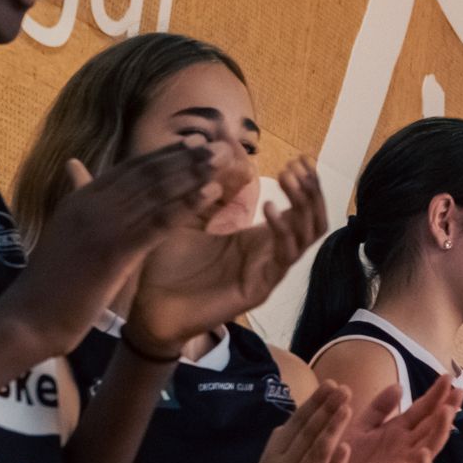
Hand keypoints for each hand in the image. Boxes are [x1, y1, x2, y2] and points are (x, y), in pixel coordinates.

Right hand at [0, 143, 236, 357]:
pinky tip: (210, 193)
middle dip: (185, 157)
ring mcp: (101, 226)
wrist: (31, 317)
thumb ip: (78, 199)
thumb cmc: (51, 282)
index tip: (193, 143)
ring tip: (222, 159)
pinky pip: (157, 222)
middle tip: (220, 145)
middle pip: (147, 173)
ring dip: (192, 173)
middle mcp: (91, 204)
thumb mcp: (64, 230)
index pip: (129, 168)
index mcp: (80, 199)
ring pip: (155, 192)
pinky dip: (186, 205)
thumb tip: (76, 166)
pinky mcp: (113, 251)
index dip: (164, 154)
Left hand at [126, 158, 325, 356]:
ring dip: (303, 205)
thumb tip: (230, 155)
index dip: (305, 185)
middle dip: (310, 191)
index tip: (299, 159)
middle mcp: (268, 255)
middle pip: (312, 221)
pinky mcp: (258, 290)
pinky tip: (271, 208)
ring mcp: (266, 273)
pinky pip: (284, 258)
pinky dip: (282, 230)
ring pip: (306, 237)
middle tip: (297, 166)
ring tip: (289, 180)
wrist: (150, 307)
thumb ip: (210, 190)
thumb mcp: (189, 216)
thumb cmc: (168, 265)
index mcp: (258, 239)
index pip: (299, 211)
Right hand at [229, 383, 350, 462]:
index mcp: (275, 455)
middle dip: (327, 408)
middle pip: (307, 432)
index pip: (297, 423)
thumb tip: (290, 422)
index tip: (331, 384)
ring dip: (332, 428)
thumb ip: (281, 447)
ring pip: (316, 452)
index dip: (315, 403)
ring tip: (347, 408)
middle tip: (345, 388)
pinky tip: (347, 448)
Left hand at [326, 378, 462, 462]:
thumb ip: (379, 408)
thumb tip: (400, 385)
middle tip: (460, 390)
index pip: (422, 410)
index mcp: (398, 432)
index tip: (448, 377)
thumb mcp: (362, 427)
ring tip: (447, 411)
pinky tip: (423, 454)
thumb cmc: (347, 460)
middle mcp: (406, 447)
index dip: (435, 394)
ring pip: (430, 447)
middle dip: (447, 408)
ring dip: (440, 431)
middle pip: (432, 425)